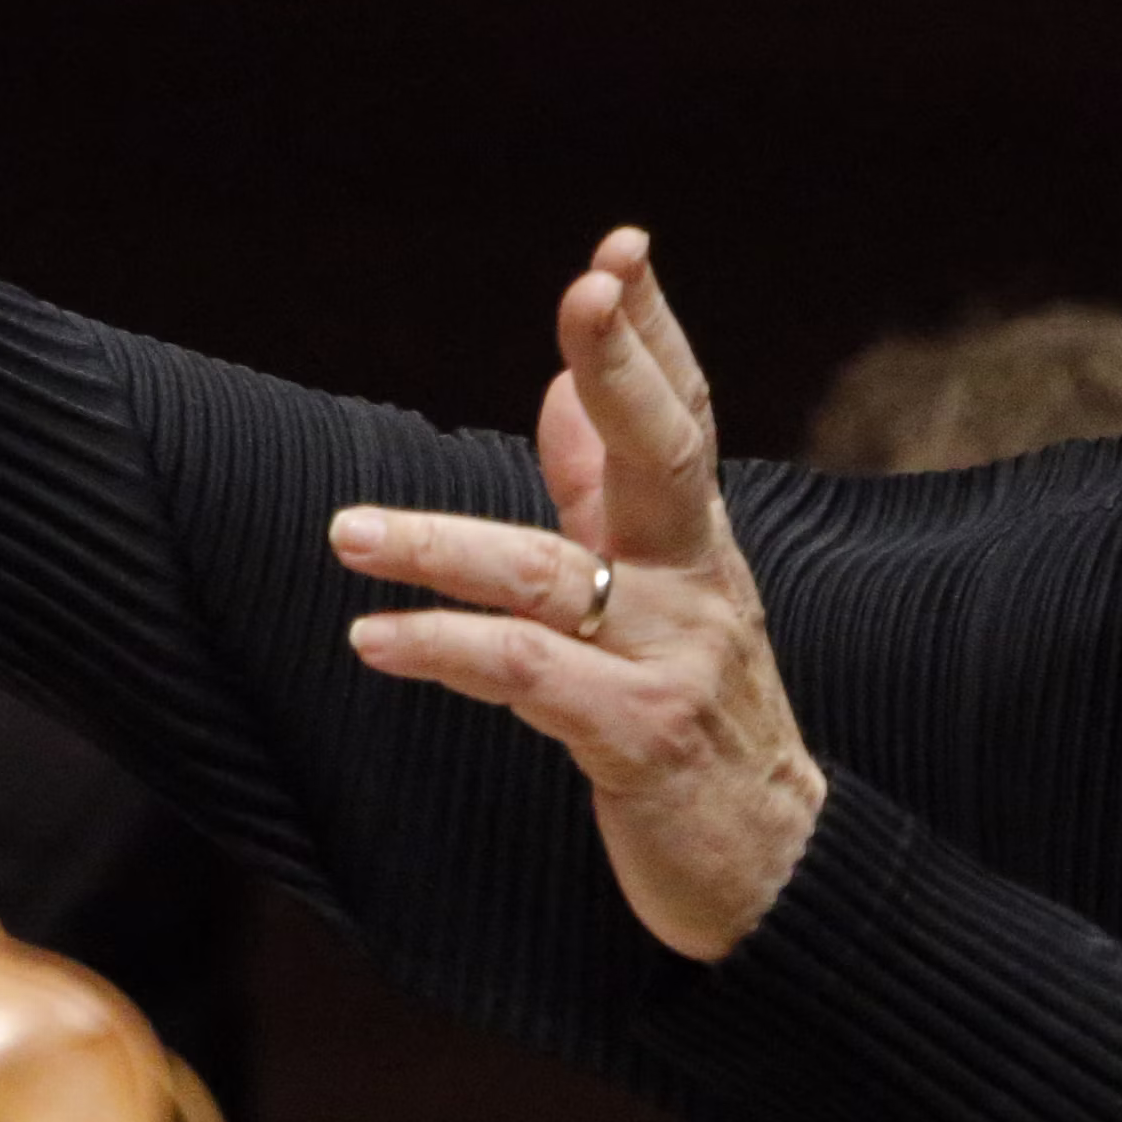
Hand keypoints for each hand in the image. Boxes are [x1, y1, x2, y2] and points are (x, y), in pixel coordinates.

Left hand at [329, 229, 827, 962]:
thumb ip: (604, 497)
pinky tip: (378, 640)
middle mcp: (697, 584)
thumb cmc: (699, 722)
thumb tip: (554, 393)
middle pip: (665, 453)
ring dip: (440, 546)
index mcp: (697, 542)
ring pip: (553, 575)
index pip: (683, 413)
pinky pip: (529, 676)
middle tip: (584, 293)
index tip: (621, 251)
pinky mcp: (640, 736)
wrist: (774, 870)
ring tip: (347, 535)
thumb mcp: (660, 597)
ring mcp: (674, 659)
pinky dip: (448, 650)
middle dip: (622, 365)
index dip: (652, 333)